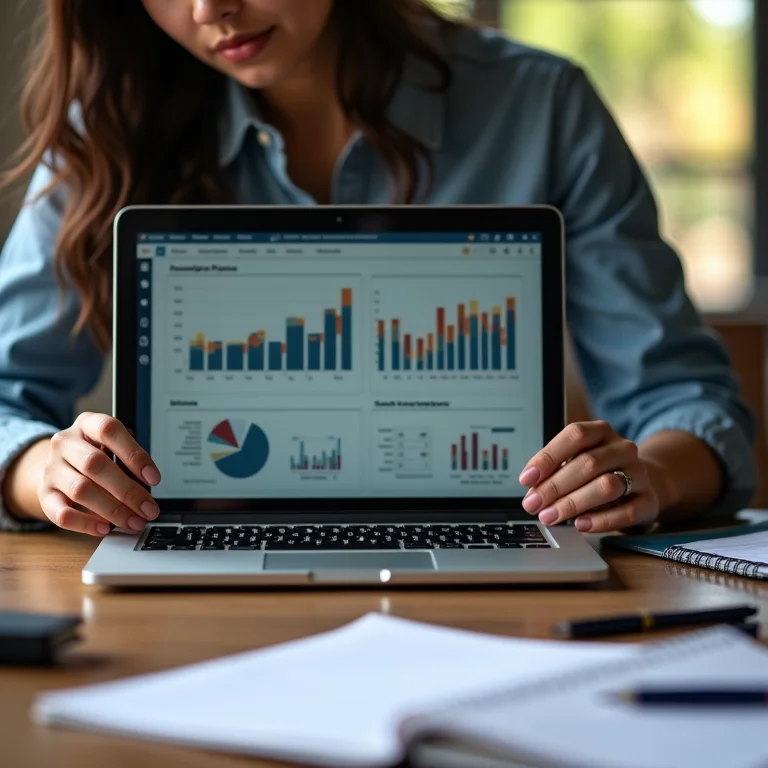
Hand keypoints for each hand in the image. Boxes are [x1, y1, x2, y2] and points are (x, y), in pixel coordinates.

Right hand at [39, 412, 161, 536]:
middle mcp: (65, 443)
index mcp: (87, 424)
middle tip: (149, 509)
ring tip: (134, 522)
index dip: (134, 454)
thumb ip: (128, 460)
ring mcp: (51, 468)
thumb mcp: (111, 446)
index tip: (154, 479)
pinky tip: (105, 528)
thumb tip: (148, 486)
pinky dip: (85, 524)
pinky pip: (61, 513)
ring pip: (81, 490)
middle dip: (128, 491)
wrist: (59, 465)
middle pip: (95, 464)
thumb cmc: (95, 454)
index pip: (109, 430)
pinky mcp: (45, 494)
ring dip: (113, 510)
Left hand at [518, 421, 658, 532]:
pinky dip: (601, 520)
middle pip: (588, 463)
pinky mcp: (649, 501)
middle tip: (533, 505)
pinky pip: (627, 511)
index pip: (575, 435)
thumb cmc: (599, 471)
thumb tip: (532, 492)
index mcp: (601, 431)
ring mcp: (639, 474)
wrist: (644, 482)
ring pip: (607, 486)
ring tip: (550, 516)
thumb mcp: (576, 462)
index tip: (526, 478)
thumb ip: (555, 473)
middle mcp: (623, 448)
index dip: (548, 457)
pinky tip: (580, 525)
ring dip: (573, 503)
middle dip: (555, 486)